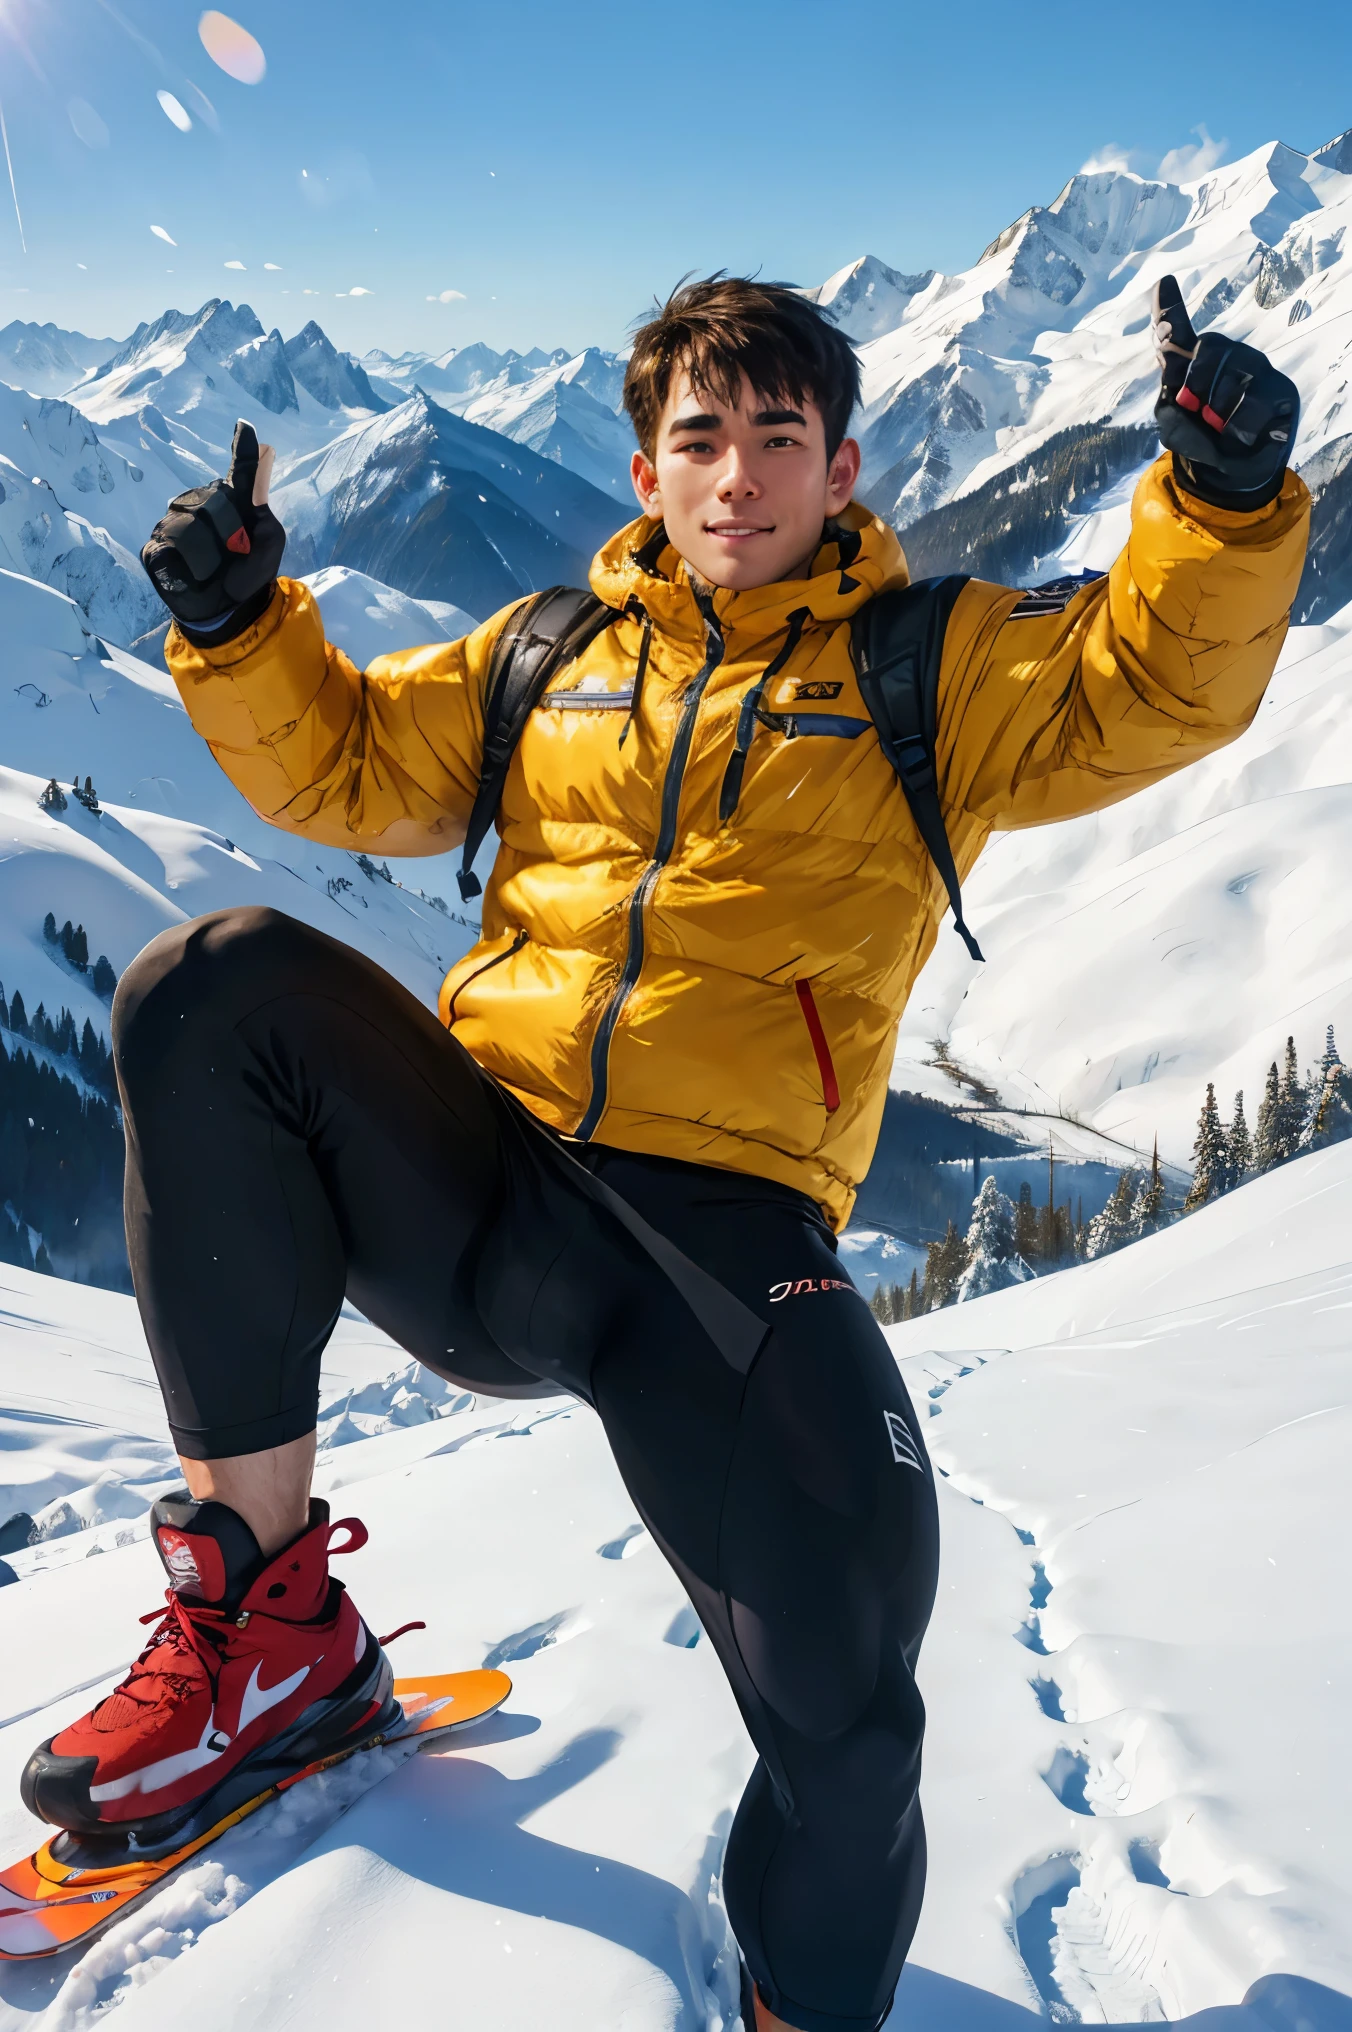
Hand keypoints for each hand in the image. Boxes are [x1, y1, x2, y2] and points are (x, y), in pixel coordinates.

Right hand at [141, 420, 285, 637]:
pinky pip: (173, 545)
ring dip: (210, 552)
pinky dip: (190, 564)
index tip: (244, 427)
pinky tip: (193, 573)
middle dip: (229, 531)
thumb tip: (261, 464)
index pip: (239, 470)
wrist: (229, 611)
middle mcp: (200, 503)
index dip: (243, 448)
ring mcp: (173, 522)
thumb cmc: (250, 574)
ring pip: (192, 524)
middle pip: (214, 500)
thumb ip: (263, 510)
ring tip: (213, 568)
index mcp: (234, 503)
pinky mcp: (156, 546)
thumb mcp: (269, 546)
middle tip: (234, 554)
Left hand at [1152, 274, 1298, 509]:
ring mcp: (1256, 368)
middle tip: (1196, 410)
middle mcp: (1227, 355)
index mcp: (1193, 361)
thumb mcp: (1175, 430)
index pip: (1178, 329)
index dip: (1169, 308)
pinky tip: (1241, 434)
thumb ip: (1167, 415)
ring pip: (1233, 380)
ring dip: (1219, 414)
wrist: (1231, 470)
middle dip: (1196, 385)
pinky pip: (1253, 405)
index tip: (1163, 282)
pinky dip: (1239, 428)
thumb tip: (1175, 403)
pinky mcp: (1279, 389)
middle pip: (1209, 348)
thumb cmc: (1201, 438)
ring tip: (1220, 428)